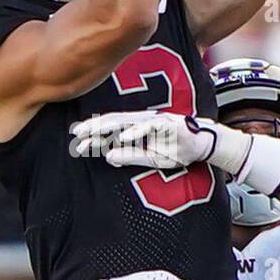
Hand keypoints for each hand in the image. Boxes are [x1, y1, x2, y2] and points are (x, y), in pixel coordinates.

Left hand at [71, 110, 224, 170]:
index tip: (77, 143)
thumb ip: (131, 157)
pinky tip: (123, 137)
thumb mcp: (151, 158)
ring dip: (109, 126)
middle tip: (76, 134)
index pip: (110, 132)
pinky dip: (136, 131)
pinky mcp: (167, 123)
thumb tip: (109, 157)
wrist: (203, 146)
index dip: (94, 136)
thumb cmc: (177, 150)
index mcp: (136, 130)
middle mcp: (141, 122)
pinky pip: (149, 126)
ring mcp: (153, 120)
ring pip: (127, 121)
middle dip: (94, 128)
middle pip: (113, 123)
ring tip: (93, 132)